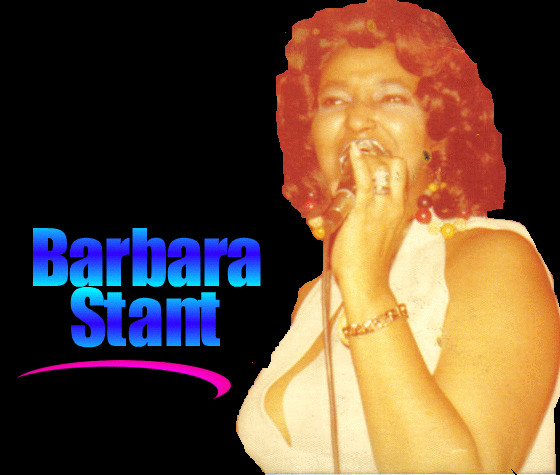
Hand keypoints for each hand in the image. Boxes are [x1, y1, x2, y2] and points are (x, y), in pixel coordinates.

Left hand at [315, 142, 410, 301]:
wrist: (367, 282)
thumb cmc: (369, 263)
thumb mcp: (380, 236)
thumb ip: (374, 219)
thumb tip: (356, 206)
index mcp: (401, 211)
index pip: (402, 178)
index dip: (389, 165)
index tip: (373, 163)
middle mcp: (396, 206)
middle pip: (397, 167)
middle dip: (381, 157)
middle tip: (363, 161)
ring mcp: (382, 207)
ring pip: (382, 169)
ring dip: (367, 160)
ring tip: (353, 159)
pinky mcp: (363, 211)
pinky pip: (363, 180)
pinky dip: (358, 162)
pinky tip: (353, 152)